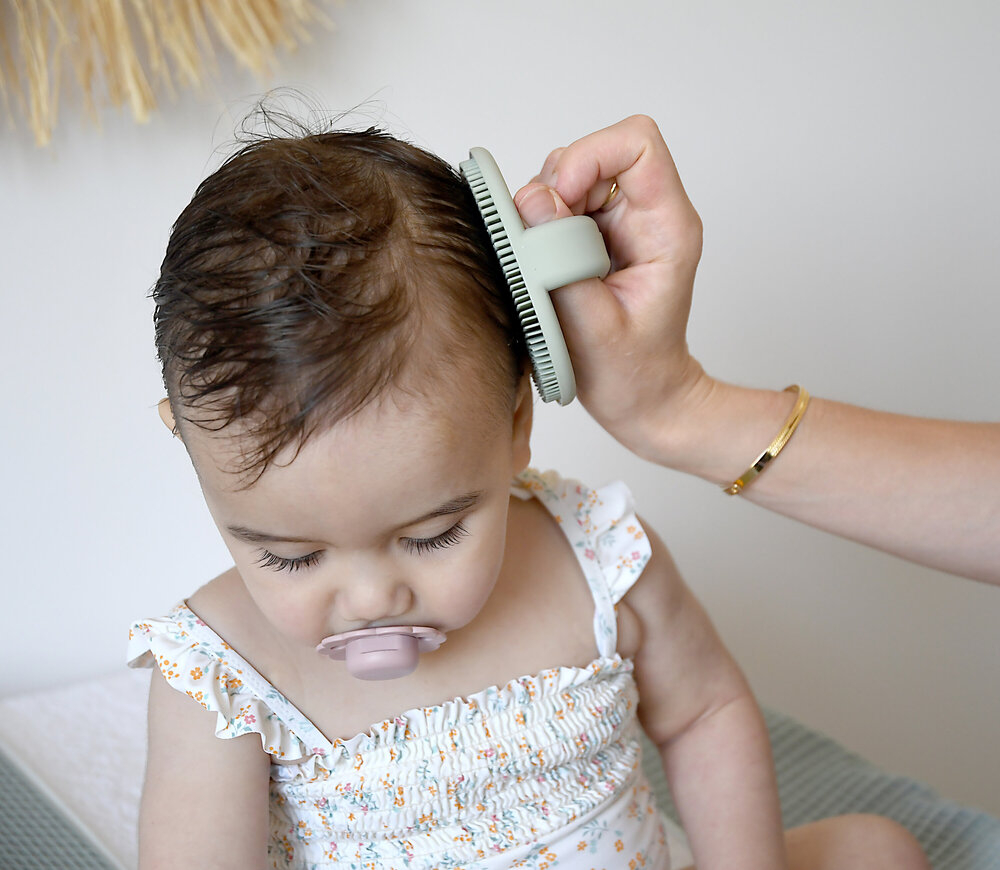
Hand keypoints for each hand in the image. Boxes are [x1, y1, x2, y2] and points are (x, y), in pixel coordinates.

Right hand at [514, 115, 706, 459]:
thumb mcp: (593, 328)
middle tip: (544, 244)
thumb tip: (531, 200)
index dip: (588, 157)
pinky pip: (555, 203)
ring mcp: (618, 221)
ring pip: (568, 174)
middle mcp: (646, 214)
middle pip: (596, 151)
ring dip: (543, 209)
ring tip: (545, 263)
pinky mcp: (593, 234)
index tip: (558, 205)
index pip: (636, 144)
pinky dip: (538, 226)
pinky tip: (544, 266)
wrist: (642, 397)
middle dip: (556, 187)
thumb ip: (561, 262)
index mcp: (667, 227)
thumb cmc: (631, 373)